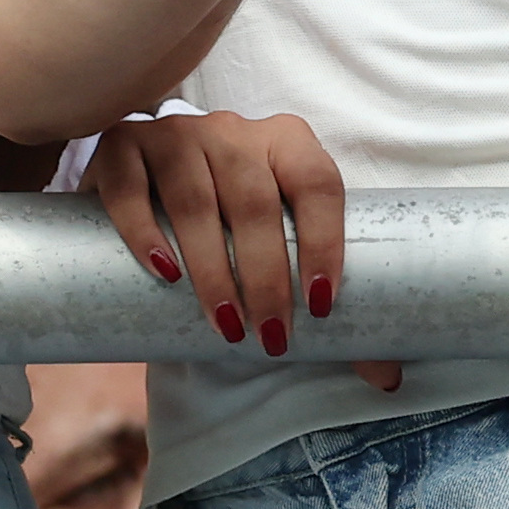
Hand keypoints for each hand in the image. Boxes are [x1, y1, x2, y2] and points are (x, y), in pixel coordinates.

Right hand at [86, 109, 392, 384]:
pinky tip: (162, 273)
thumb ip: (325, 300)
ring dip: (211, 268)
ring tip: (225, 325)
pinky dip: (144, 231)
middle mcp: (231, 130)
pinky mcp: (120, 148)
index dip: (325, 242)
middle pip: (254, 200)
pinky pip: (129, 186)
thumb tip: (388, 377)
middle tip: (270, 336)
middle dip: (265, 275)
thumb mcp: (281, 247)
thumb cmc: (234, 227)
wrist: (154, 186)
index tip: (320, 307)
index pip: (318, 183)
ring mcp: (174, 133)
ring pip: (193, 198)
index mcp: (286, 141)